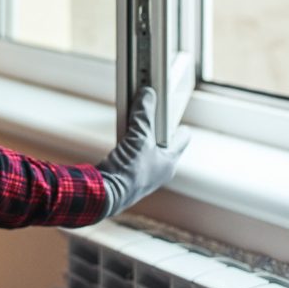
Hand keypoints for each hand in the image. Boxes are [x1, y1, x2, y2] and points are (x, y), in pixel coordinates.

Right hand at [98, 87, 188, 216]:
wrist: (107, 193)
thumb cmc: (131, 170)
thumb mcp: (140, 137)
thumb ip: (144, 115)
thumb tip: (148, 94)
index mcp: (169, 162)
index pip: (181, 140)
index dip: (179, 126)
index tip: (178, 116)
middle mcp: (158, 169)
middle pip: (161, 140)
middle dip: (155, 125)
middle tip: (150, 109)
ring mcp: (143, 173)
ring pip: (145, 146)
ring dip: (140, 132)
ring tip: (133, 117)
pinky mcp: (127, 173)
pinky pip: (132, 151)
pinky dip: (129, 140)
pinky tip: (121, 133)